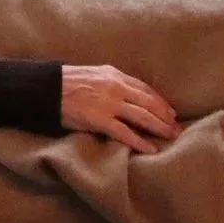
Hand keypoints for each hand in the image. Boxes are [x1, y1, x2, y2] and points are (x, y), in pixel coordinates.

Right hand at [60, 65, 180, 153]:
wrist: (46, 88)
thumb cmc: (67, 81)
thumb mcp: (94, 74)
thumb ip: (111, 81)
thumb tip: (127, 93)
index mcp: (114, 74)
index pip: (145, 88)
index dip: (160, 101)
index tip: (171, 112)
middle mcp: (115, 87)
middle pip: (148, 102)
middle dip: (166, 116)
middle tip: (177, 128)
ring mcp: (108, 103)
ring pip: (142, 116)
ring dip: (159, 128)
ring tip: (171, 137)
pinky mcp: (99, 119)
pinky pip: (124, 132)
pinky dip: (140, 141)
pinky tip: (150, 149)